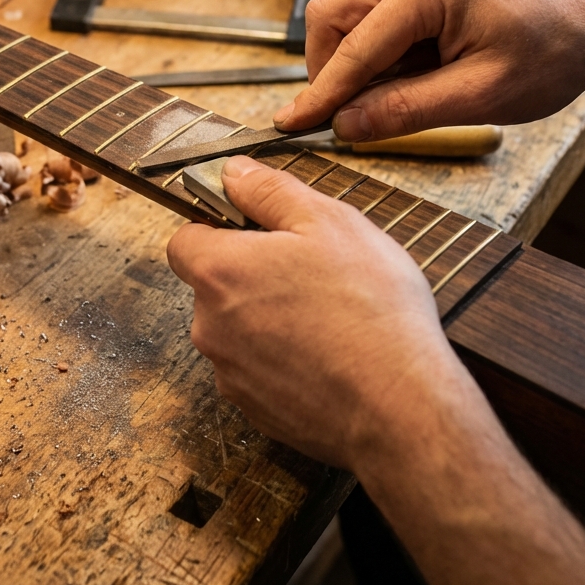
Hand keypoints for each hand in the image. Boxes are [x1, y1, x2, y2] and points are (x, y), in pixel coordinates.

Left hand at [165, 155, 470, 472]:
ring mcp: (230, 374)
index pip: (184, 239)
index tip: (258, 230)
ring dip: (269, 318)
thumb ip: (269, 191)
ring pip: (237, 329)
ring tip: (328, 317)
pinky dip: (284, 360)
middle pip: (213, 286)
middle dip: (251, 274)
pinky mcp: (255, 411)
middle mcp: (209, 327)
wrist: (400, 407)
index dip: (218, 228)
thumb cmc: (369, 307)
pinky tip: (329, 357)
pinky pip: (259, 370)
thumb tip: (233, 173)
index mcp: (219, 273)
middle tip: (311, 272)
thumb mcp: (327, 222)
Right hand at [273, 0, 584, 140]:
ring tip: (395, 92)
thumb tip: (346, 125)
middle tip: (347, 113)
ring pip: (345, 13)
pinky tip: (409, 72)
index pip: (352, 49)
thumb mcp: (481, 94)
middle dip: (328, 69)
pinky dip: (375, 48)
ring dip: (353, 59)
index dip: (320, 95)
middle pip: (330, 16)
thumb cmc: (556, 46)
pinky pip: (372, 11)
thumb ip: (405, 111)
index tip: (292, 124)